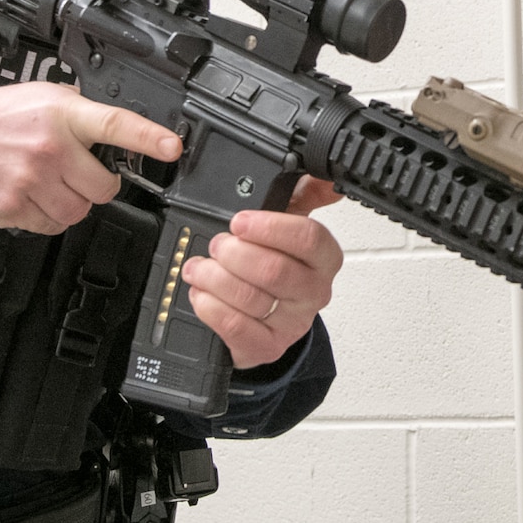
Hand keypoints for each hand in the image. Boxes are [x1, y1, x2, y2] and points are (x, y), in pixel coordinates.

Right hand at [0, 81, 180, 233]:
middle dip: (99, 185)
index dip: (148, 138)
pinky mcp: (13, 207)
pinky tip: (34, 195)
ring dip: (74, 203)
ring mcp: (31, 180)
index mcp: (63, 115)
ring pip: (80, 213)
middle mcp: (49, 147)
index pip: (115, 125)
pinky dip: (49, 217)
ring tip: (52, 183)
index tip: (173, 148)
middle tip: (80, 173)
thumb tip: (118, 132)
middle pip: (104, 187)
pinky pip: (51, 227)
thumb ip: (82, 113)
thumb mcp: (46, 97)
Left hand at [182, 176, 343, 368]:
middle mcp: (314, 292)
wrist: (268, 318)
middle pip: (275, 271)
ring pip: (251, 298)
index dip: (270, 227)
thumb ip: (304, 193)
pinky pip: (236, 328)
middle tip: (216, 245)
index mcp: (324, 258)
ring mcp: (291, 323)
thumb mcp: (288, 225)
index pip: (308, 239)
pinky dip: (211, 307)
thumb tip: (324, 175)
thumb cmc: (276, 265)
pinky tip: (201, 293)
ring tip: (197, 267)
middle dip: (235, 254)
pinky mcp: (266, 347)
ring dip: (215, 278)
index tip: (240, 221)